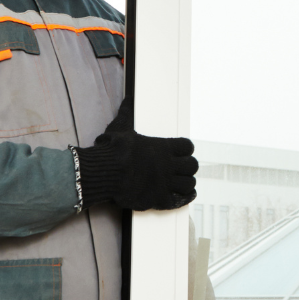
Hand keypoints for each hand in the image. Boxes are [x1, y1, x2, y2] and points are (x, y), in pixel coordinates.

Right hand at [76, 98, 196, 210]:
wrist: (106, 172)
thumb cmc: (113, 149)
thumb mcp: (121, 127)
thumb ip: (127, 114)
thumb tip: (127, 99)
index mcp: (162, 147)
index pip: (187, 146)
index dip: (186, 149)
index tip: (182, 152)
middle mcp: (168, 165)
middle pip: (192, 165)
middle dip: (189, 167)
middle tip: (183, 169)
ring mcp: (165, 183)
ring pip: (189, 183)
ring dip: (187, 182)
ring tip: (183, 182)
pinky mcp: (159, 199)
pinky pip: (180, 200)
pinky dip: (186, 198)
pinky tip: (187, 195)